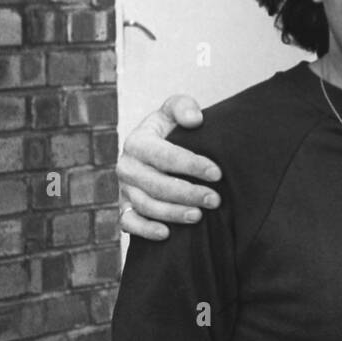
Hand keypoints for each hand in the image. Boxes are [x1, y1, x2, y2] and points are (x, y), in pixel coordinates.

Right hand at [117, 95, 220, 240]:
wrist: (156, 151)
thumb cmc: (171, 130)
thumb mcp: (175, 110)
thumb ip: (183, 106)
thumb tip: (194, 120)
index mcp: (137, 141)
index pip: (164, 155)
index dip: (191, 165)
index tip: (217, 173)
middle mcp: (126, 166)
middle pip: (156, 184)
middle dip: (188, 193)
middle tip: (215, 200)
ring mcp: (124, 189)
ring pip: (146, 205)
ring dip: (173, 213)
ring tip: (199, 216)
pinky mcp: (125, 207)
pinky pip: (128, 223)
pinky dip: (145, 230)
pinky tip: (166, 234)